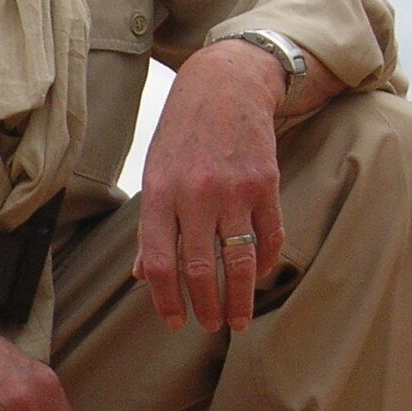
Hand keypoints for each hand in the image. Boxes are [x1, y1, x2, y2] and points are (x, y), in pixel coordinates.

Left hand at [132, 39, 288, 331]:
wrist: (225, 84)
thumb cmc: (183, 132)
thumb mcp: (155, 171)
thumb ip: (151, 224)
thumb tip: (142, 275)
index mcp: (160, 193)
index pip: (159, 262)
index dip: (165, 300)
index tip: (174, 321)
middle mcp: (195, 194)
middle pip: (199, 269)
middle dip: (205, 306)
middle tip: (209, 326)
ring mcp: (233, 190)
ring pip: (238, 261)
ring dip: (238, 299)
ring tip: (237, 322)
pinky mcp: (265, 184)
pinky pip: (269, 237)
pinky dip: (264, 264)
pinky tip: (258, 278)